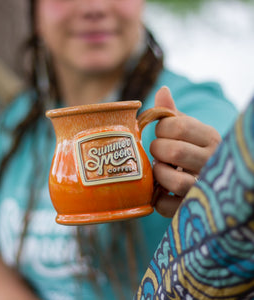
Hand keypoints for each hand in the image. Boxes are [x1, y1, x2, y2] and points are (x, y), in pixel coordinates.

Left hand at [150, 87, 220, 216]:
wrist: (215, 183)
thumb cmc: (195, 151)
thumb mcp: (190, 130)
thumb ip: (173, 113)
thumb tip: (162, 90)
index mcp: (211, 139)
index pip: (177, 126)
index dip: (161, 128)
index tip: (163, 133)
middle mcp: (212, 163)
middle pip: (173, 151)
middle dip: (158, 150)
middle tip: (160, 153)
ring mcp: (204, 189)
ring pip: (173, 181)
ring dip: (159, 174)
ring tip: (161, 170)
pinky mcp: (191, 210)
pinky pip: (167, 207)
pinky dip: (158, 199)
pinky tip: (161, 191)